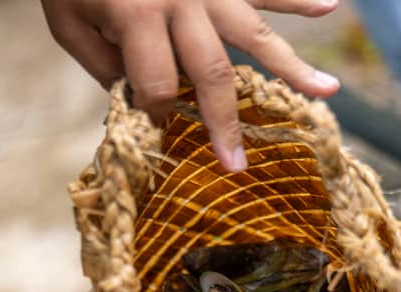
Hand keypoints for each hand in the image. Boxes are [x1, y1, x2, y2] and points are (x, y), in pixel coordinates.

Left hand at [40, 0, 339, 171]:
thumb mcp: (69, 21)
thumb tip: (138, 99)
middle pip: (213, 74)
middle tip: (236, 165)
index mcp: (138, 17)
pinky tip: (330, 6)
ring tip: (328, 92)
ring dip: (292, 66)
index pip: (157, 86)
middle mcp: (182, 2)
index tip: (152, 121)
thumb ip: (102, 64)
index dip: (153, 111)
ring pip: (255, 34)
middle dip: (224, 125)